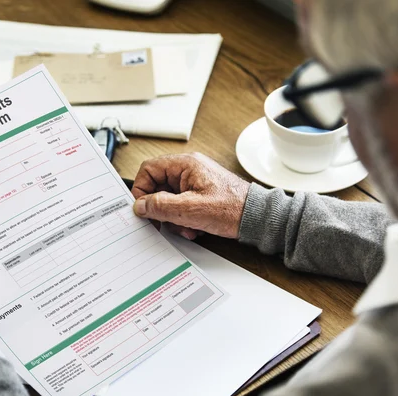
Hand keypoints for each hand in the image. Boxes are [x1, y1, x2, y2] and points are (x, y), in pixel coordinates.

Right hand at [132, 153, 249, 239]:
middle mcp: (189, 170)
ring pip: (168, 199)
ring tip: (186, 228)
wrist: (257, 218)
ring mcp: (194, 182)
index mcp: (185, 164)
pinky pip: (181, 206)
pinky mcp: (200, 194)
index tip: (143, 209)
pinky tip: (194, 228)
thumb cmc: (232, 208)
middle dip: (161, 209)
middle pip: (157, 187)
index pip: (148, 169)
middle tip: (164, 223)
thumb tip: (140, 206)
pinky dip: (183, 219)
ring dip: (173, 218)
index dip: (141, 190)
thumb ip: (161, 206)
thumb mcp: (190, 209)